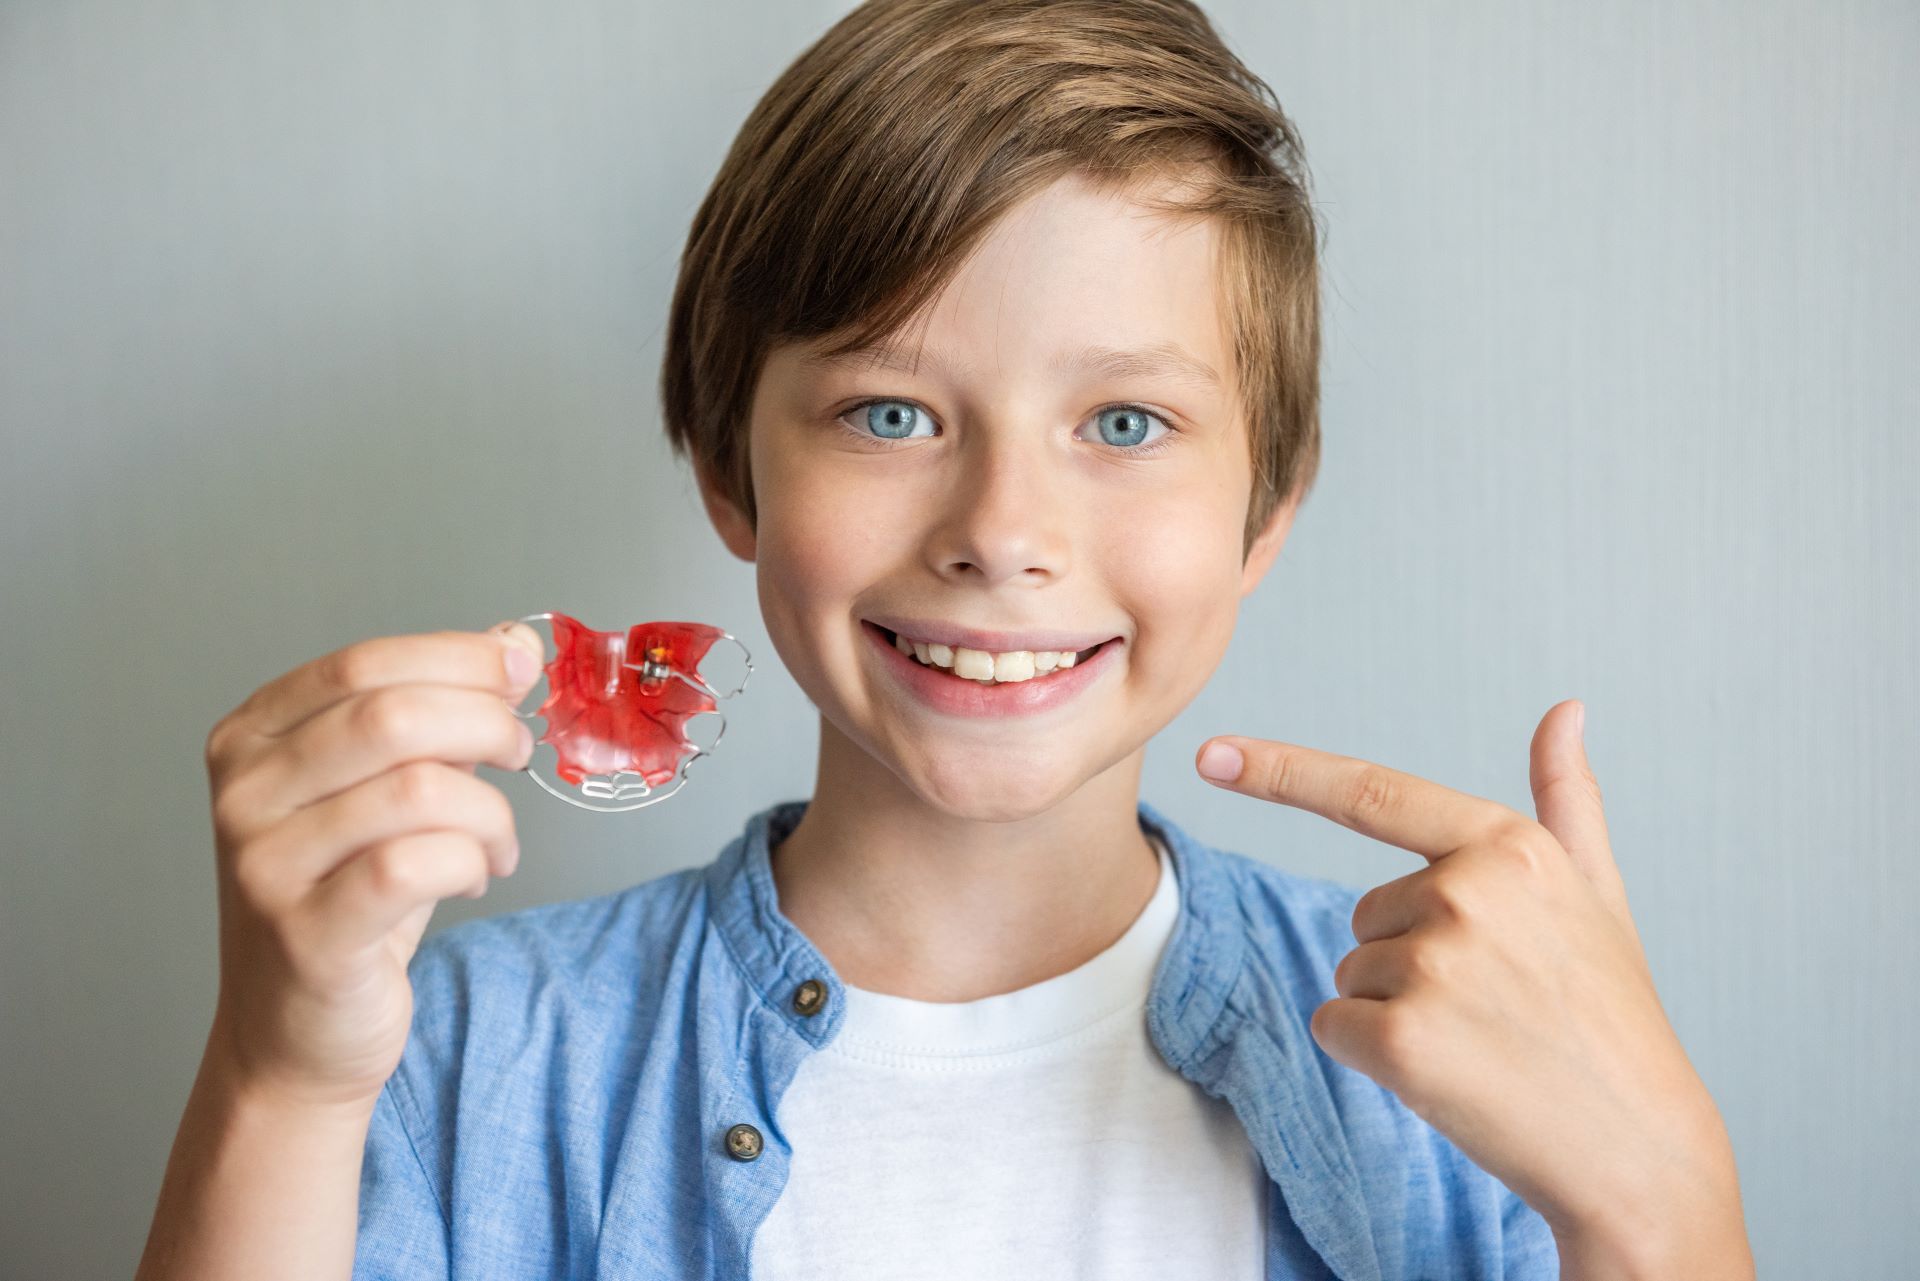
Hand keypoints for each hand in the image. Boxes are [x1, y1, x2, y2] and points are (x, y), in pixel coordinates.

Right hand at [199, 621, 545, 1111]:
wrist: (293, 1033)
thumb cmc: (346, 902)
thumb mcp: (384, 789)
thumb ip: (437, 712)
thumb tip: (510, 640)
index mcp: (253, 738)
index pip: (362, 663)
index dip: (458, 658)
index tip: (518, 669)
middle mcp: (244, 794)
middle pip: (392, 715)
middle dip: (485, 724)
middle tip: (519, 753)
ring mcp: (266, 865)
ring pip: (418, 789)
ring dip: (489, 811)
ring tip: (496, 841)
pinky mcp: (306, 934)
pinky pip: (416, 866)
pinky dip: (469, 861)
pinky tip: (472, 874)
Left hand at [1194, 700, 1751, 1277]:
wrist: (1638, 1151)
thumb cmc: (1610, 1018)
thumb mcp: (1597, 895)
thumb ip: (1566, 799)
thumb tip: (1565, 709)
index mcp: (1510, 846)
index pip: (1370, 792)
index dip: (1281, 770)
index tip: (1212, 752)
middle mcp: (1468, 892)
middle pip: (1366, 912)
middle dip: (1409, 958)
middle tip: (1494, 1006)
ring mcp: (1434, 964)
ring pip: (1350, 972)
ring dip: (1395, 1012)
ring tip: (1483, 1041)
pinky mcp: (1401, 1038)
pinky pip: (1333, 1027)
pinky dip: (1372, 1056)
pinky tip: (1450, 1077)